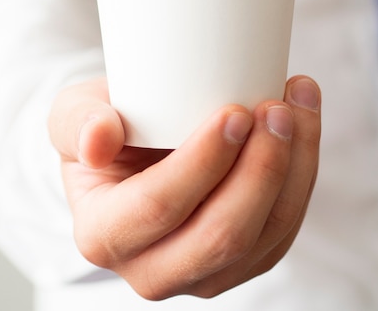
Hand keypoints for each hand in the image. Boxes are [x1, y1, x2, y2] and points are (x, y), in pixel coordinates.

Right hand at [48, 75, 320, 299]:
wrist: (133, 151)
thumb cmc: (106, 128)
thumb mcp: (74, 114)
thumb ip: (78, 122)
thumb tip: (99, 139)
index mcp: (105, 234)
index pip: (159, 206)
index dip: (203, 162)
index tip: (235, 112)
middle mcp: (152, 269)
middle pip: (222, 235)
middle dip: (261, 169)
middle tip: (276, 109)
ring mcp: (203, 273)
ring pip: (266, 236)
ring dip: (293, 166)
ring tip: (297, 105)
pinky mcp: (241, 260)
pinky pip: (284, 228)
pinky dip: (302, 173)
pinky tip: (302, 124)